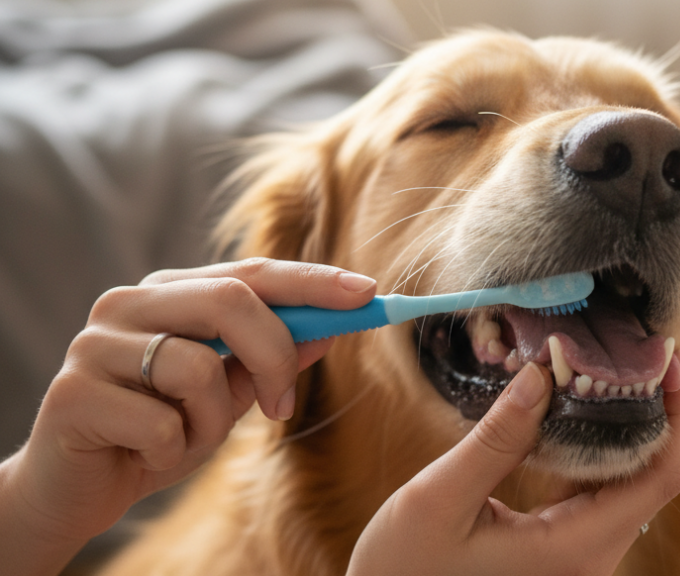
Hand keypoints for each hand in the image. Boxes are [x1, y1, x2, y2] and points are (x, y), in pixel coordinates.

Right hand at [0, 258, 375, 573]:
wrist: (77, 489)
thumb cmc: (158, 433)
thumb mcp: (226, 397)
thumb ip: (268, 362)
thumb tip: (329, 333)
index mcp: (171, 293)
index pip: (253, 272)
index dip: (314, 281)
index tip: (367, 292)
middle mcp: (130, 302)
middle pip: (231, 300)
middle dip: (276, 355)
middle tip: (283, 407)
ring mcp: (96, 343)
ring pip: (197, 368)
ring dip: (212, 422)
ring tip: (184, 440)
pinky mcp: (72, 392)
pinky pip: (160, 422)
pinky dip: (173, 451)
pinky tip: (145, 455)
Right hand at [348, 349, 679, 575]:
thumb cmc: (403, 570)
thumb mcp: (439, 500)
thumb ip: (496, 439)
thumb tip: (543, 375)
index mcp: (573, 549)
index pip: (660, 478)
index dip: (677, 416)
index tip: (668, 358)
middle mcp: (588, 558)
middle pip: (652, 478)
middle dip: (659, 411)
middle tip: (644, 348)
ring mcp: (575, 556)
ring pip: (626, 484)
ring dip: (629, 426)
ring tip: (616, 367)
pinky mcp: (558, 548)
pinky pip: (594, 492)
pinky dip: (596, 446)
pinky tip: (577, 408)